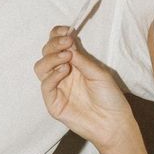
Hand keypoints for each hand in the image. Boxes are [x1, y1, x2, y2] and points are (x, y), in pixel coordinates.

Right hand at [36, 27, 137, 153]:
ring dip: (51, 58)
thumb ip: (82, 59)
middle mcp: (62, 73)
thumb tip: (67, 44)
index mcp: (74, 63)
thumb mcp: (99, 73)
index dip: (57, 35)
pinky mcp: (53, 102)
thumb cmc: (110, 97)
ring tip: (67, 58)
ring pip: (40, 67)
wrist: (113, 122)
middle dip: (54, 44)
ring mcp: (56, 88)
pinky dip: (53, 75)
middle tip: (67, 42)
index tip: (65, 31)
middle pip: (46, 53)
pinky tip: (65, 71)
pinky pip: (45, 85)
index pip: (57, 45)